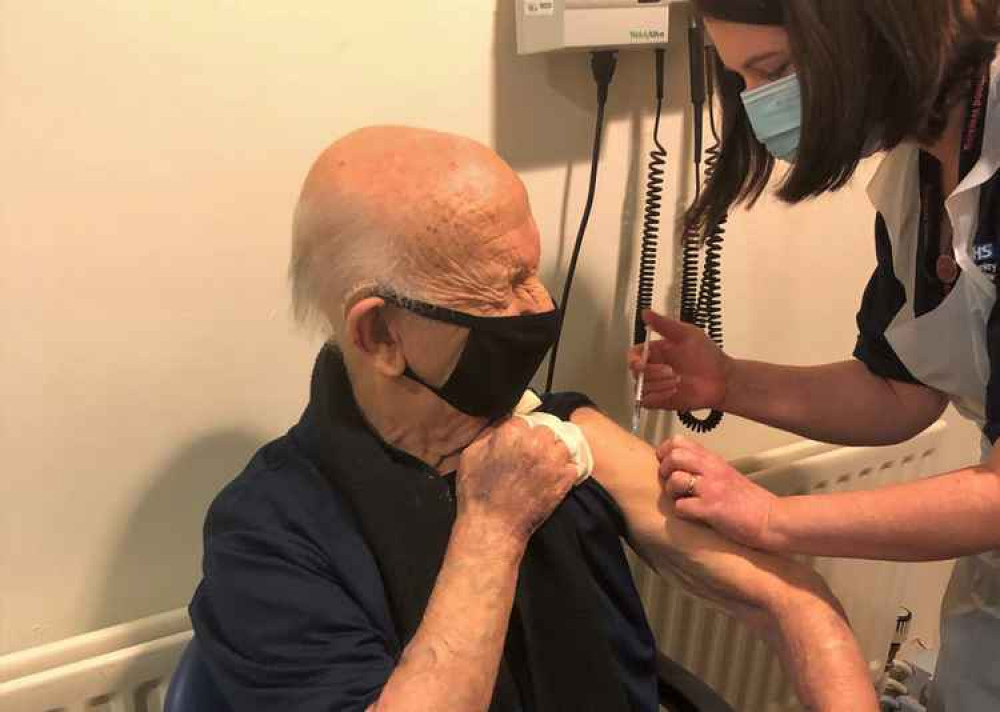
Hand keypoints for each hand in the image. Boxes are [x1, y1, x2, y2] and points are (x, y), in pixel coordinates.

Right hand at [457, 418, 577, 545]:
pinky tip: (552, 478)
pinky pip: (572, 465)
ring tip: (542, 467)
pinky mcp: (564, 479)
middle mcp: (536, 443)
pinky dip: (565, 470)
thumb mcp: (471, 455)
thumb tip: (502, 424)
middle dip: (538, 441)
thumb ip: (489, 434)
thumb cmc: (477, 494)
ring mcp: (553, 461)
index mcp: (512, 433)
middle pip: (545, 430)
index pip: (523, 421)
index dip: (519, 434)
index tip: (517, 445)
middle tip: (530, 457)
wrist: (492, 526)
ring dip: (554, 453)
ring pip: (562, 445)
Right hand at [628, 310, 731, 411]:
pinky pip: (647, 402)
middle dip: (652, 372)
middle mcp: (653, 369)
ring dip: (658, 384)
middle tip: (671, 371)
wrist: (723, 379)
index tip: (643, 363)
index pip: (634, 356)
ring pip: (641, 388)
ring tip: (678, 381)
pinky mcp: (661, 401)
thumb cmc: (708, 356)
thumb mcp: (688, 334)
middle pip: (636, 373)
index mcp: (655, 352)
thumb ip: (665, 325)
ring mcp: (657, 385)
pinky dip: (658, 396)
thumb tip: (646, 312)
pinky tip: (674, 391)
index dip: (634, 360)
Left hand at [657, 436, 779, 550]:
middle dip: (665, 471)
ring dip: (672, 493)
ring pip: (675, 480)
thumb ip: (703, 466)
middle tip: (674, 485)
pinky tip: (692, 516)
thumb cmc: (748, 501)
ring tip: (683, 500)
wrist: (772, 520)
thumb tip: (676, 466)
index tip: (667, 464)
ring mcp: (711, 488)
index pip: (678, 441)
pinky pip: (681, 507)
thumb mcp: (725, 473)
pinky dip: (682, 513)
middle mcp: (711, 469)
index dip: (665, 452)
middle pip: (674, 456)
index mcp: (713, 459)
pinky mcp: (711, 509)